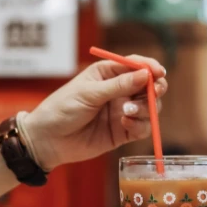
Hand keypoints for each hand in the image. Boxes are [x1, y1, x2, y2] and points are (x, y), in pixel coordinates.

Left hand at [24, 56, 167, 170]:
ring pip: (150, 107)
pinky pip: (143, 127)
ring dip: (145, 109)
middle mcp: (120, 91)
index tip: (158, 73)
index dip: (150, 67)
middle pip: (150, 86)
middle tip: (154, 93)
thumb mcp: (88, 93)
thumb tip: (146, 75)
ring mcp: (123, 111)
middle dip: (156, 89)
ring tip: (128, 112)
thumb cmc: (61, 109)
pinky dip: (140, 125)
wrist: (48, 141)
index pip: (136, 65)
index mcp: (108, 74)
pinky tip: (125, 124)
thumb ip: (118, 85)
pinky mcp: (124, 131)